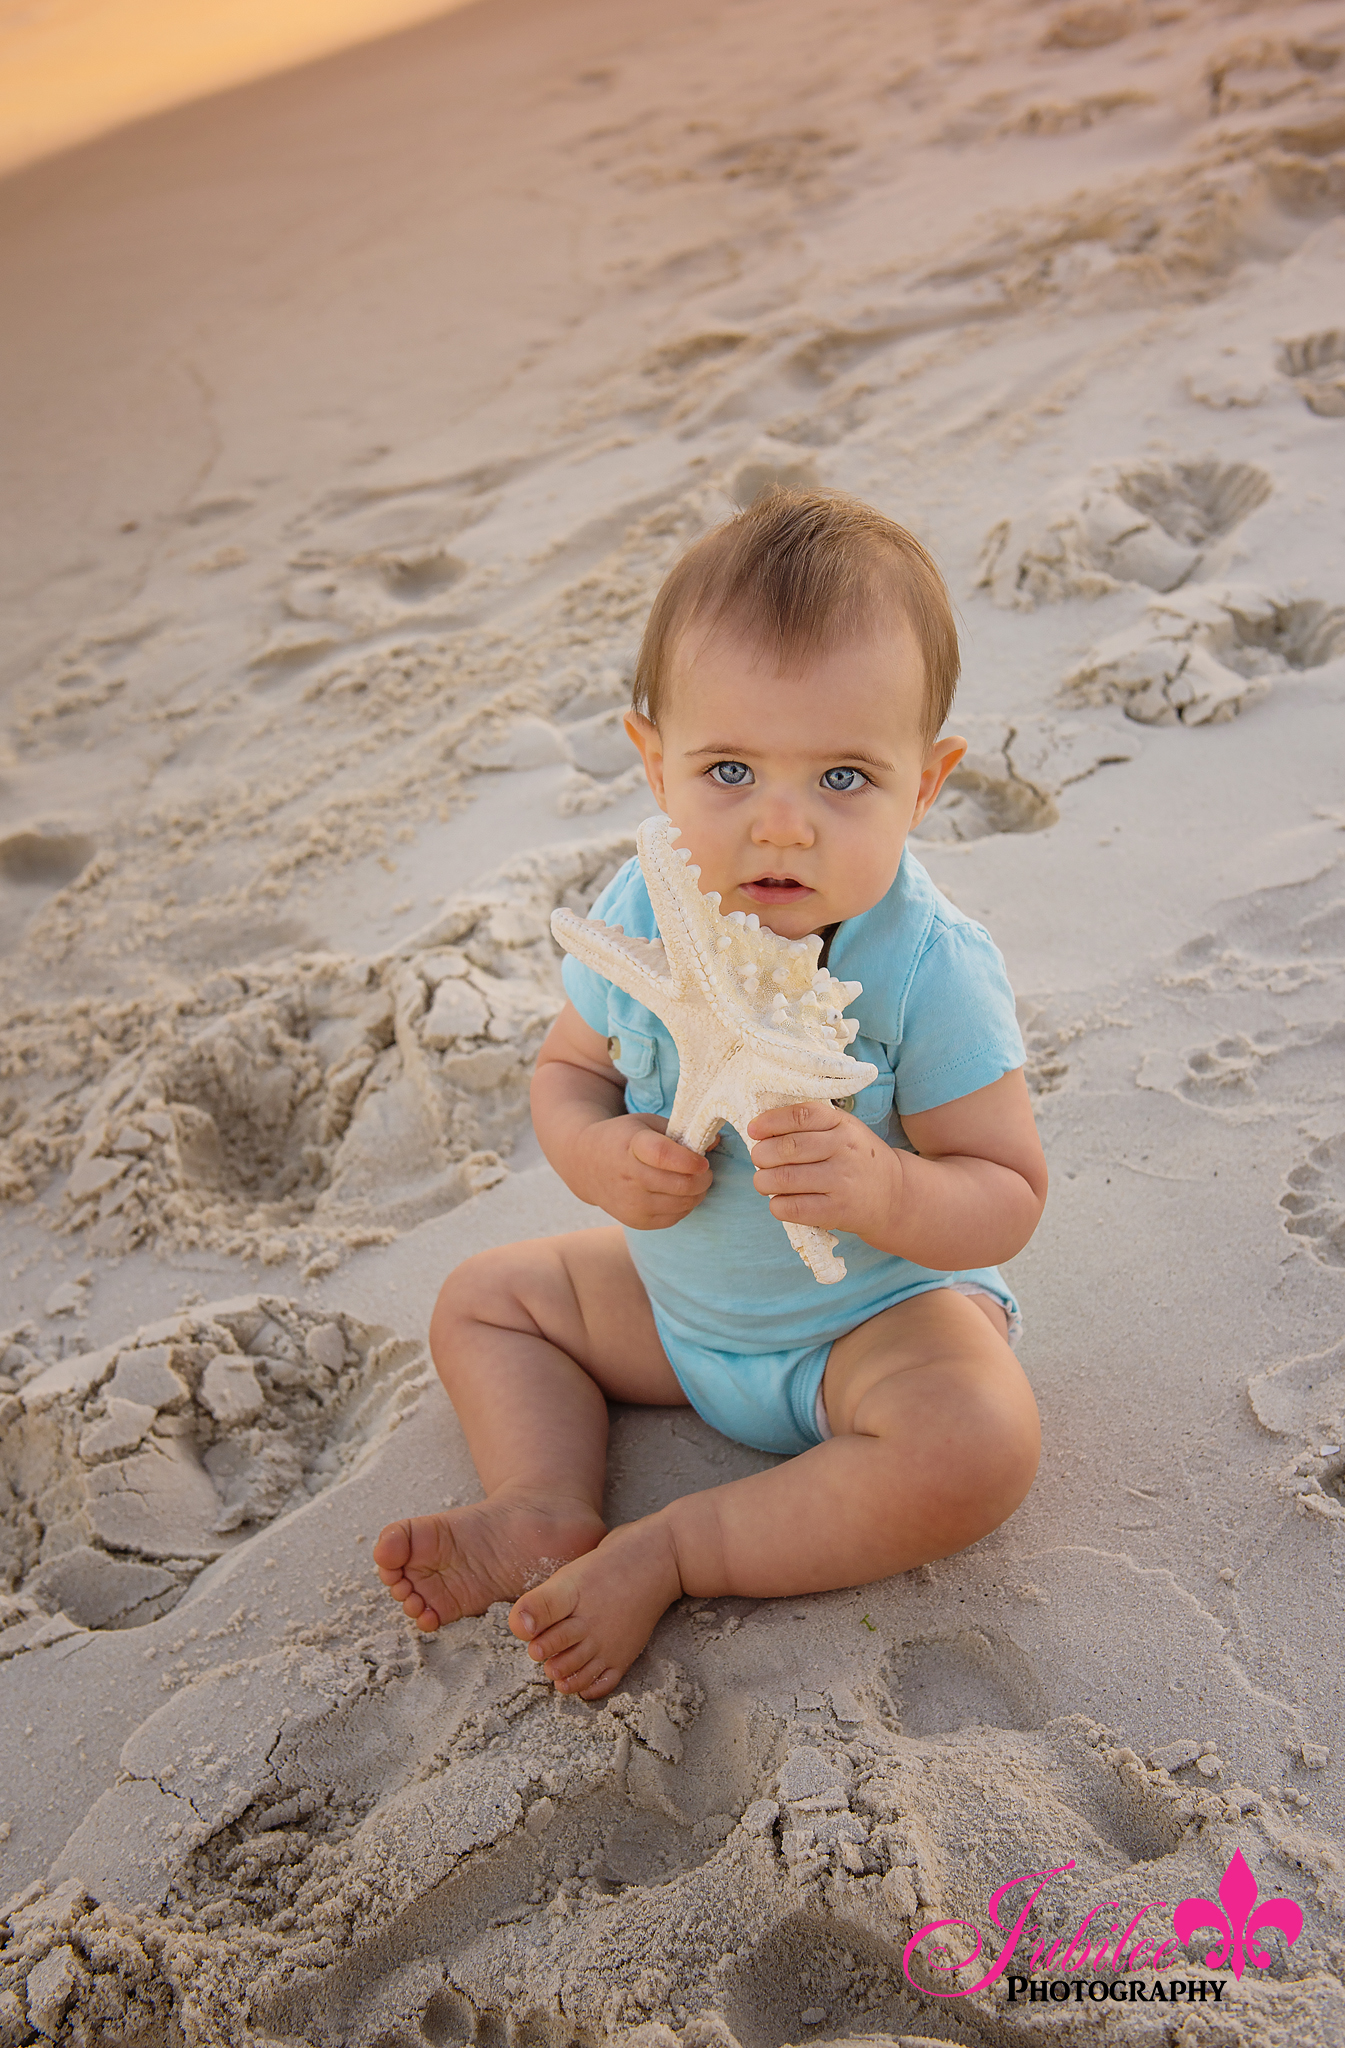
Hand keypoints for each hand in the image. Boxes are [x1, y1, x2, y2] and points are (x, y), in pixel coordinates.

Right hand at [576, 1113, 714, 1229]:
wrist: (587, 1164)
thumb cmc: (624, 1138)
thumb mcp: (646, 1124)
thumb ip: (681, 1131)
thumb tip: (716, 1141)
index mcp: (632, 1145)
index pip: (663, 1155)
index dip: (690, 1160)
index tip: (703, 1161)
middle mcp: (629, 1176)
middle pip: (680, 1184)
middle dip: (703, 1179)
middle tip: (706, 1171)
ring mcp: (631, 1202)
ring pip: (682, 1204)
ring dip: (698, 1193)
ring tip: (695, 1181)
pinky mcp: (635, 1220)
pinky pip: (674, 1218)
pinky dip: (685, 1206)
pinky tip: (680, 1194)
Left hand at [748, 1101, 900, 1244]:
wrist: (894, 1195)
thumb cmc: (856, 1159)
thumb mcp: (844, 1130)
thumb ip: (810, 1125)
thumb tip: (761, 1128)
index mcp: (843, 1125)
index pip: (801, 1115)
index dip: (770, 1122)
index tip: (754, 1130)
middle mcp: (844, 1150)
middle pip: (788, 1148)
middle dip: (761, 1155)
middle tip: (758, 1160)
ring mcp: (841, 1182)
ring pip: (785, 1178)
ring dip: (763, 1181)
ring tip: (763, 1181)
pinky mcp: (837, 1211)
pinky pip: (793, 1208)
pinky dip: (777, 1205)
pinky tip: (779, 1201)